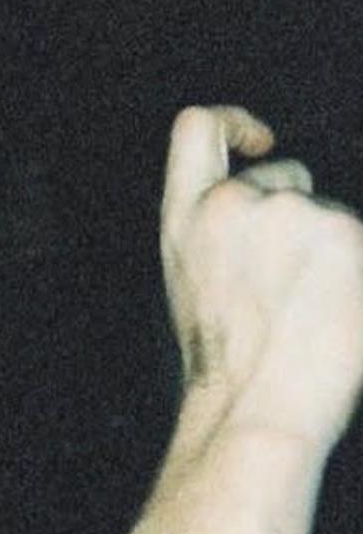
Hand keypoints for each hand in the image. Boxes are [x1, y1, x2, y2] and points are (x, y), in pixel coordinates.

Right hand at [161, 105, 362, 450]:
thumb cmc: (228, 366)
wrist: (260, 410)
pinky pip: (361, 242)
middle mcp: (236, 204)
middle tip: (298, 293)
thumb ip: (218, 230)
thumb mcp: (194, 282)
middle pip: (287, 182)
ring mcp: (294, 213)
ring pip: (334, 216)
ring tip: (316, 316)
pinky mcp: (349, 233)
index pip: (196, 129)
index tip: (261, 141)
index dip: (234, 124)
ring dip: (335, 254)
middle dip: (302, 222)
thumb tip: (267, 203)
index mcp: (187, 218)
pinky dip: (357, 275)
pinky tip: (342, 314)